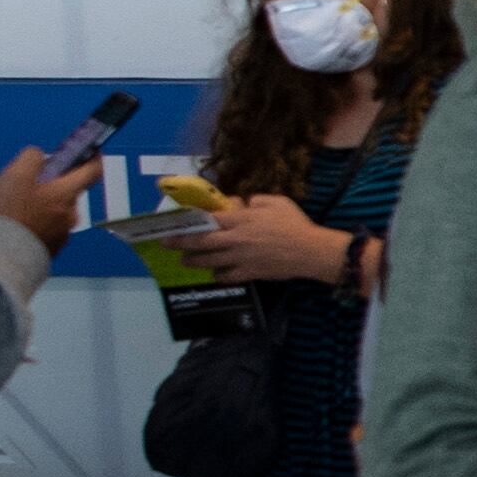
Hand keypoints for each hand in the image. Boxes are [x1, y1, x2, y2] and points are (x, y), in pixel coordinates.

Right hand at [0, 145, 96, 253]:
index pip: (92, 171)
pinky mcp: (51, 249)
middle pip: (68, 191)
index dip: (93, 159)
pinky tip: (17, 223)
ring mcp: (63, 234)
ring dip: (43, 204)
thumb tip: (39, 156)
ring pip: (56, 210)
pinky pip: (48, 228)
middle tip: (28, 182)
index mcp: (66, 194)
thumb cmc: (10, 214)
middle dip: (52, 184)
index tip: (91, 152)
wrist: (2, 255)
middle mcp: (70, 215)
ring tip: (15, 206)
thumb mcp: (15, 175)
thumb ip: (31, 158)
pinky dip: (37, 222)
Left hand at [182, 191, 353, 284]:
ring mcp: (240, 258)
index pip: (208, 219)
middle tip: (165, 243)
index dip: (189, 220)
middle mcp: (235, 239)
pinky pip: (226, 276)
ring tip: (184, 260)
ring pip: (208, 261)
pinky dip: (217, 274)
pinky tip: (215, 272)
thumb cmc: (295, 224)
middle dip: (179, 242)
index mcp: (241, 219)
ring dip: (193, 261)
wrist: (311, 252)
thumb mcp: (277, 202)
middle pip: (201, 242)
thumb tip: (243, 203)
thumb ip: (255, 200)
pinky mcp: (249, 273)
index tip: (177, 220)